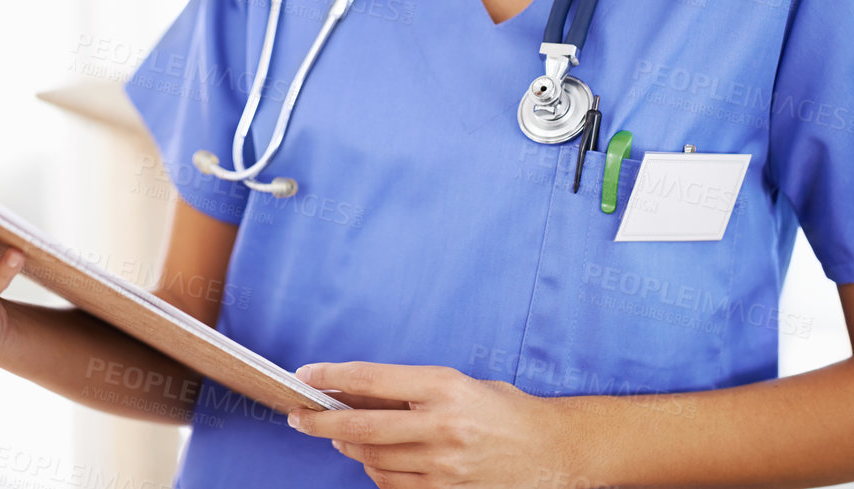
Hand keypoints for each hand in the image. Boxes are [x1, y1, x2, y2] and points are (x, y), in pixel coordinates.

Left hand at [286, 361, 575, 487]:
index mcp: (445, 387)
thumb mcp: (462, 384)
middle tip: (299, 417)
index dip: (332, 377)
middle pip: (362, 426)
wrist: (554, 452)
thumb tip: (360, 392)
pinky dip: (377, 473)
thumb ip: (415, 390)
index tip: (306, 376)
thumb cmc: (505, 411)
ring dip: (350, 448)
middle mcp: (442, 426)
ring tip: (342, 437)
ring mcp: (444, 466)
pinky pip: (393, 486)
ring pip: (373, 460)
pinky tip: (375, 461)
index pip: (372, 379)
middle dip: (321, 422)